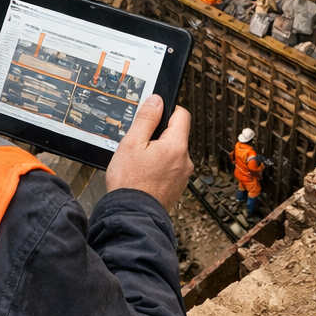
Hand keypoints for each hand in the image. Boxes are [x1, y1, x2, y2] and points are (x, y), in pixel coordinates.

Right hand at [107, 95, 193, 210]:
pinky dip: (159, 168)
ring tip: (140, 163)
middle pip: (176, 135)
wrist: (132, 214)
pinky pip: (170, 169)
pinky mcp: (177, 187)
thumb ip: (146, 119)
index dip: (167, 111)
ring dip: (158, 153)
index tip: (154, 115)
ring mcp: (182, 175)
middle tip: (139, 145)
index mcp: (176, 146)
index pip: (182, 114)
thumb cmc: (130, 183)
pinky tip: (144, 175)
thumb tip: (156, 101)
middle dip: (159, 136)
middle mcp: (185, 160)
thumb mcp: (132, 144)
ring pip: (172, 153)